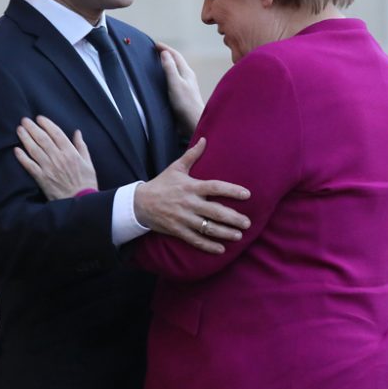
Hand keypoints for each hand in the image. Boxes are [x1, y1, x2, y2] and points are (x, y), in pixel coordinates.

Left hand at [14, 116, 97, 199]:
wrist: (80, 201)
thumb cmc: (86, 182)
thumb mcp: (88, 163)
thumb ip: (81, 146)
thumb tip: (77, 132)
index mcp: (70, 153)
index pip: (56, 133)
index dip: (47, 124)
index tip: (39, 118)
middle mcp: (58, 158)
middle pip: (42, 139)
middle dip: (32, 128)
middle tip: (24, 120)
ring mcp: (49, 168)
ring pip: (34, 150)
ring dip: (25, 138)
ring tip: (19, 129)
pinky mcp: (42, 179)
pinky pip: (30, 166)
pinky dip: (22, 157)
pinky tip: (16, 150)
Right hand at [134, 137, 250, 253]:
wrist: (139, 203)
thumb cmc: (161, 184)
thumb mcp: (176, 168)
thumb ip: (192, 155)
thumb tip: (205, 139)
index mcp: (191, 186)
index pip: (215, 187)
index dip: (231, 190)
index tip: (247, 195)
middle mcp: (189, 203)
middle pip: (215, 211)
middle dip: (233, 218)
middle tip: (248, 223)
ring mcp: (183, 218)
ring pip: (207, 228)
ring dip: (225, 233)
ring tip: (239, 236)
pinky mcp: (177, 230)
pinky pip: (195, 240)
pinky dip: (208, 246)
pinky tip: (221, 250)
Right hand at [157, 42, 203, 136]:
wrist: (194, 122)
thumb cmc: (185, 104)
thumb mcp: (175, 84)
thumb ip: (170, 68)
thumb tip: (165, 53)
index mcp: (186, 72)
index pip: (175, 55)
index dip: (165, 49)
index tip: (155, 44)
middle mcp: (188, 77)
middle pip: (177, 61)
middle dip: (167, 54)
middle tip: (155, 51)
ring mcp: (187, 85)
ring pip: (177, 70)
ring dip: (168, 64)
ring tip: (159, 62)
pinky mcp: (184, 94)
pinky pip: (176, 79)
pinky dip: (169, 74)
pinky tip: (165, 80)